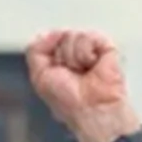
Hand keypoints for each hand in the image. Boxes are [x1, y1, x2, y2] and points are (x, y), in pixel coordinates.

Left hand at [25, 29, 139, 141]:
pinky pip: (89, 37)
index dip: (49, 50)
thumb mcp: (39, 76)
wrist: (90, 108)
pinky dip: (86, 54)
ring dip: (74, 59)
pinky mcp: (106, 47)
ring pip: (73, 37)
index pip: (49, 39)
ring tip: (83, 71)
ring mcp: (90, 49)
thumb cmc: (67, 101)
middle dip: (62, 57)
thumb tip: (48, 33)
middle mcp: (74, 53)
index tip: (56, 68)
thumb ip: (35, 51)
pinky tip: (92, 65)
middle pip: (60, 37)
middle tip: (72, 74)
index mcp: (59, 60)